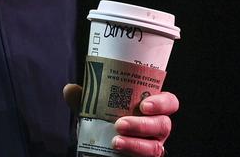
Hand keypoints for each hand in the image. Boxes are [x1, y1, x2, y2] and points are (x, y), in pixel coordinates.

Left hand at [63, 84, 178, 156]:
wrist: (98, 147)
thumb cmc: (104, 123)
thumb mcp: (94, 109)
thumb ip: (84, 99)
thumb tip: (70, 89)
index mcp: (151, 108)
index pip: (169, 102)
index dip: (162, 102)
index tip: (143, 104)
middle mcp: (156, 127)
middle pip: (163, 124)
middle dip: (143, 124)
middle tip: (121, 123)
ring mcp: (153, 146)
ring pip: (155, 146)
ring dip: (135, 143)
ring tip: (115, 140)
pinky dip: (131, 152)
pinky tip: (116, 148)